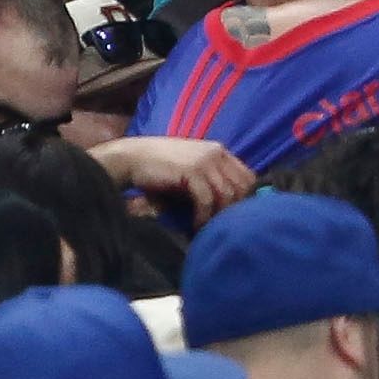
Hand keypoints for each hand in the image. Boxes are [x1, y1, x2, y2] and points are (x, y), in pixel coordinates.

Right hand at [90, 136, 258, 217]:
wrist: (130, 158)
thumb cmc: (160, 167)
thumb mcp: (192, 168)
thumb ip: (212, 178)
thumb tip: (232, 205)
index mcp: (218, 151)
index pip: (248, 176)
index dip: (244, 197)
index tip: (233, 214)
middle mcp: (215, 153)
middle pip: (241, 186)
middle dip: (234, 209)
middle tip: (222, 224)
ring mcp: (204, 160)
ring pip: (227, 194)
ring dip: (218, 215)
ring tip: (208, 228)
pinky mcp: (191, 171)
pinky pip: (207, 199)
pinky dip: (203, 216)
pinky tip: (196, 225)